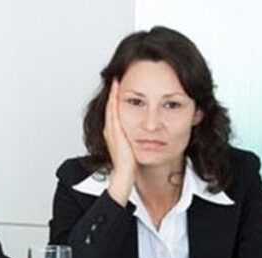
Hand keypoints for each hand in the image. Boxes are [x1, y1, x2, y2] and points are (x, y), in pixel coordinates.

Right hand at [103, 79, 136, 205]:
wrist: (125, 176)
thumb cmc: (131, 166)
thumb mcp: (135, 148)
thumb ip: (138, 139)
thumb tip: (150, 133)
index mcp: (115, 134)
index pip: (114, 111)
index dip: (117, 98)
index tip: (121, 85)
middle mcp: (110, 130)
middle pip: (110, 106)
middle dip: (113, 91)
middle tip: (116, 76)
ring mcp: (111, 130)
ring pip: (111, 106)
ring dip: (113, 92)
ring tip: (117, 79)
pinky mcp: (114, 131)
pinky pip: (113, 110)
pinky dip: (115, 99)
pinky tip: (118, 90)